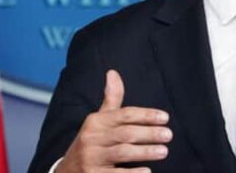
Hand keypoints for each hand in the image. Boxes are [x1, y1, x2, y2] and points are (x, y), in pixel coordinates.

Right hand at [56, 70, 172, 172]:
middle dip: (148, 133)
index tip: (165, 117)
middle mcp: (92, 139)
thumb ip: (110, 99)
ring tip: (164, 151)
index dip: (145, 115)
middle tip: (168, 135)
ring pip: (122, 153)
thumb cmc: (91, 142)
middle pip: (125, 133)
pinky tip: (147, 171)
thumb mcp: (98, 120)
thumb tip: (113, 72)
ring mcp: (92, 159)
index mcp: (95, 122)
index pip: (124, 115)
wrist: (67, 171)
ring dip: (145, 151)